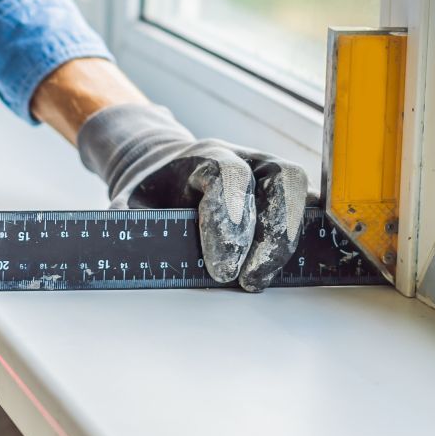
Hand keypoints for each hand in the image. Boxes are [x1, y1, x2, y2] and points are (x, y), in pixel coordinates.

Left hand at [77, 103, 308, 291]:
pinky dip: (305, 233)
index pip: (229, 179)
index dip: (230, 224)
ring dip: (289, 236)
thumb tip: (131, 262)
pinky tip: (290, 266)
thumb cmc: (149, 195)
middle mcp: (245, 157)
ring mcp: (270, 172)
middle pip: (279, 177)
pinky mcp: (283, 193)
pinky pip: (307, 206)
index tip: (222, 271)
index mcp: (205, 155)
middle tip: (250, 280)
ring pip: (299, 189)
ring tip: (263, 278)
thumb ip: (128, 231)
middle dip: (270, 233)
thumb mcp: (126, 209)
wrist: (163, 170)